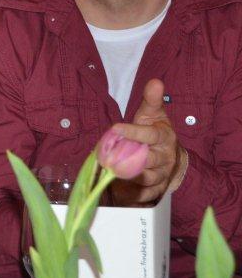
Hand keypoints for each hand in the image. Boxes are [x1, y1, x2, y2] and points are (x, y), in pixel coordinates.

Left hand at [109, 79, 184, 205]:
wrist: (171, 158)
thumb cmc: (156, 131)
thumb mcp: (154, 114)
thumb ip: (152, 100)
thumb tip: (155, 82)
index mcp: (164, 137)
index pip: (150, 135)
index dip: (133, 132)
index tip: (115, 128)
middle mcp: (165, 157)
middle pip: (147, 160)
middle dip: (126, 158)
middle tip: (106, 157)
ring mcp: (161, 175)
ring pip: (144, 179)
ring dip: (125, 177)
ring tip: (107, 171)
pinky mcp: (155, 190)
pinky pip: (143, 195)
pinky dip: (131, 194)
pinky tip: (118, 190)